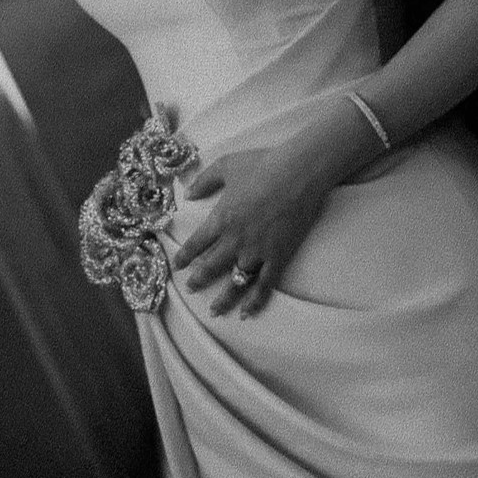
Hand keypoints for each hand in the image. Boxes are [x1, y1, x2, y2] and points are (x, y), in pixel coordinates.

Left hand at [172, 145, 327, 317]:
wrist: (299, 172)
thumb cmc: (262, 164)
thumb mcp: (226, 165)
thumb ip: (204, 181)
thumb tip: (187, 194)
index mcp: (221, 218)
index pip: (196, 244)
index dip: (184, 257)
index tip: (178, 266)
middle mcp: (235, 240)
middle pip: (211, 267)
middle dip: (198, 280)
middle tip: (192, 288)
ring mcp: (257, 251)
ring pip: (234, 283)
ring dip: (222, 299)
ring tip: (214, 310)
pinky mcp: (278, 256)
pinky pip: (264, 285)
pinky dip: (254, 301)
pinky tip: (246, 313)